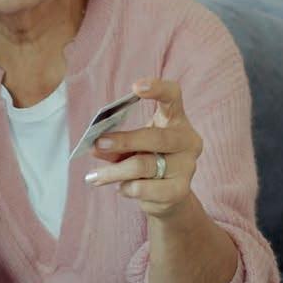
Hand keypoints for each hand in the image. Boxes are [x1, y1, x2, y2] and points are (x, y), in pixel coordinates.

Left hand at [85, 78, 202, 218]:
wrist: (166, 195)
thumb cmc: (146, 160)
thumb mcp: (129, 148)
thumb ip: (114, 145)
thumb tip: (94, 146)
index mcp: (175, 120)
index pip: (173, 96)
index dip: (158, 89)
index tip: (136, 87)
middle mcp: (188, 140)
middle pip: (156, 137)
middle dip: (123, 141)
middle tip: (97, 144)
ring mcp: (187, 166)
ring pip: (145, 165)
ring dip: (115, 171)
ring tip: (94, 177)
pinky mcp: (181, 189)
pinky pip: (146, 188)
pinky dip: (128, 188)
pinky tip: (120, 188)